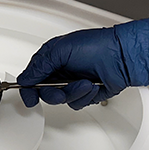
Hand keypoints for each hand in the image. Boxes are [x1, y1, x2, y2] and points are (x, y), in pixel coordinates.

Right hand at [16, 14, 148, 109]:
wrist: (122, 57)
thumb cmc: (97, 46)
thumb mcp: (61, 50)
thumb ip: (39, 66)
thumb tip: (25, 78)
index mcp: (52, 57)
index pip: (32, 76)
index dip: (28, 88)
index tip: (29, 98)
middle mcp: (61, 71)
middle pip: (44, 92)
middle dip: (52, 94)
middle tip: (59, 91)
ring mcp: (73, 82)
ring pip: (61, 99)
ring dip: (73, 93)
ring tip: (85, 82)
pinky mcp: (85, 93)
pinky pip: (76, 103)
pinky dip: (84, 96)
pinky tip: (92, 85)